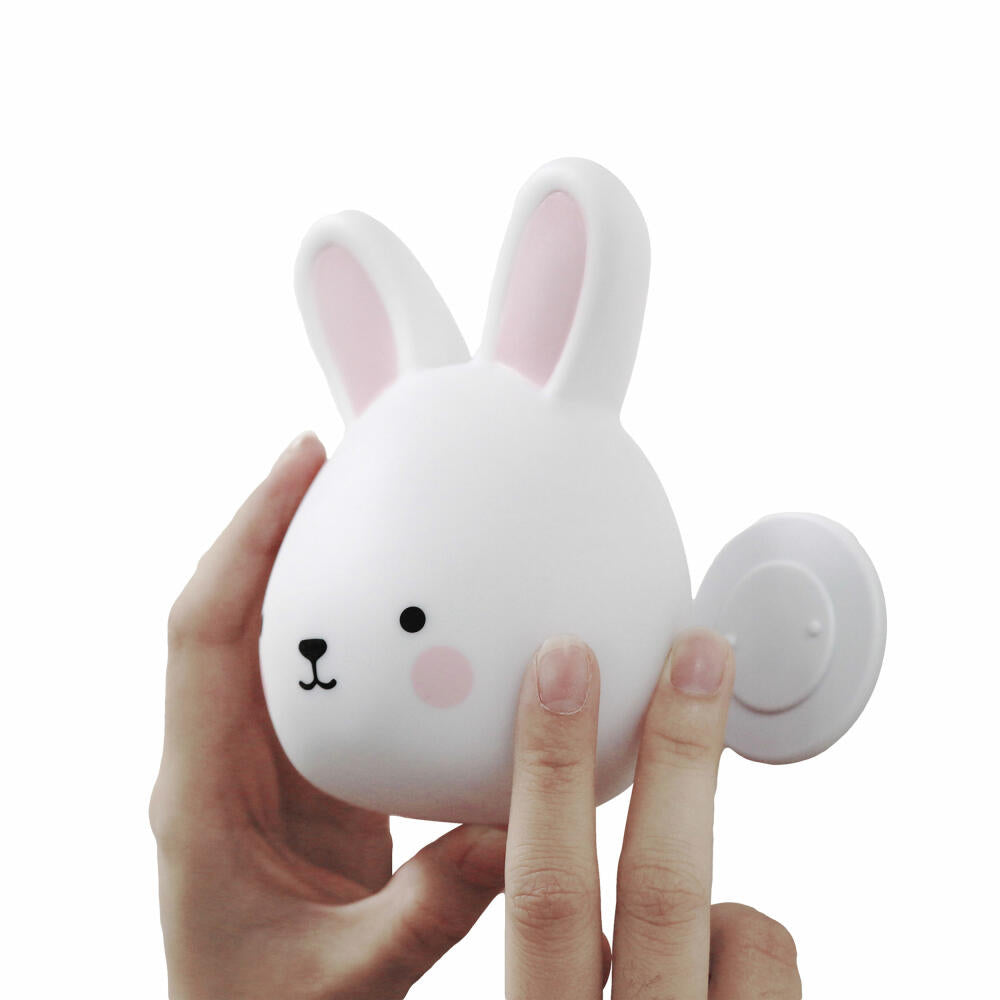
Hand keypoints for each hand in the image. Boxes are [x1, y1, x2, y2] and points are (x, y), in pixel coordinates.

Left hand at [150, 432, 506, 999]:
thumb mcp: (346, 976)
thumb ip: (431, 907)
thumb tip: (522, 827)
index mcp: (201, 794)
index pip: (206, 633)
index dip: (246, 538)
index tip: (297, 464)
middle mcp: (222, 759)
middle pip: (240, 610)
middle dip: (285, 523)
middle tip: (351, 459)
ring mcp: (264, 763)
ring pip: (284, 638)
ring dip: (324, 570)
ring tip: (387, 512)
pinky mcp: (306, 775)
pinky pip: (330, 682)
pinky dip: (366, 636)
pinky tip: (422, 620)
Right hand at [504, 631, 801, 998]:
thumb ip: (529, 960)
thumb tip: (532, 866)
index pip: (545, 891)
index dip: (551, 773)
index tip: (560, 669)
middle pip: (663, 881)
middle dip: (677, 750)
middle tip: (695, 653)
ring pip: (740, 926)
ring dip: (717, 899)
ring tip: (691, 919)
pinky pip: (771, 966)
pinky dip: (742, 944)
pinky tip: (712, 981)